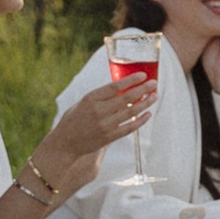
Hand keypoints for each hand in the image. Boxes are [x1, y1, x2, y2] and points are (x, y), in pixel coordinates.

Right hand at [39, 78, 149, 196]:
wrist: (65, 143)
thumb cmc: (73, 120)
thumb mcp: (83, 103)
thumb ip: (100, 97)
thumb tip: (123, 89)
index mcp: (91, 98)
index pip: (115, 87)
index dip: (131, 80)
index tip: (142, 75)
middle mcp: (99, 111)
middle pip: (127, 98)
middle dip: (143, 89)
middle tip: (154, 83)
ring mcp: (105, 125)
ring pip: (131, 112)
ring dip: (145, 103)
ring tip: (154, 96)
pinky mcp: (109, 137)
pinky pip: (129, 128)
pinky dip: (140, 121)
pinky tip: (148, 114)